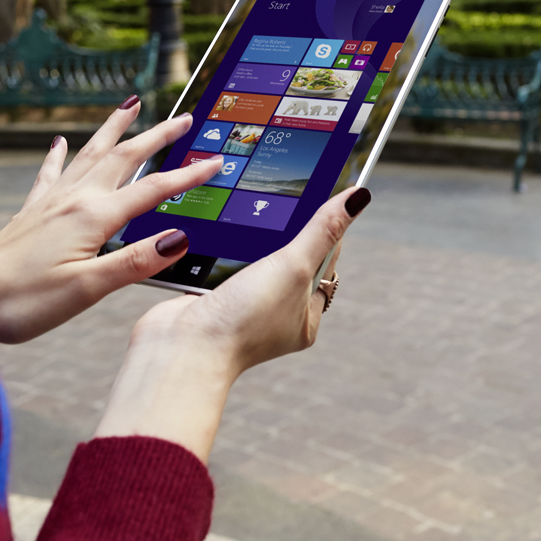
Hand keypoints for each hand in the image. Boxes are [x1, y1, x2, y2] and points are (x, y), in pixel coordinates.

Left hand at [0, 100, 223, 344]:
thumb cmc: (22, 301)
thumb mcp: (88, 288)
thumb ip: (135, 261)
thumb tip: (180, 239)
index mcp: (93, 217)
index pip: (152, 190)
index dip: (187, 176)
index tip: (216, 162)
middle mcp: (73, 200)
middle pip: (124, 158)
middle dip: (156, 136)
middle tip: (184, 117)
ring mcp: (49, 203)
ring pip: (90, 155)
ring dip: (114, 130)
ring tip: (130, 105)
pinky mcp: (30, 214)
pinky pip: (51, 174)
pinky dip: (60, 155)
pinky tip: (59, 142)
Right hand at [93, 185, 371, 461]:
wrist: (181, 348)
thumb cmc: (243, 321)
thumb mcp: (293, 266)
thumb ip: (322, 230)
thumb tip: (358, 196)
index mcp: (304, 316)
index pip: (324, 262)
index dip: (325, 228)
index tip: (322, 192)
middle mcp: (275, 314)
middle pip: (289, 258)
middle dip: (284, 231)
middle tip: (281, 194)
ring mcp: (242, 306)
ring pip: (254, 258)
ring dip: (250, 237)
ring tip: (248, 209)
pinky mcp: (211, 297)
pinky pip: (223, 262)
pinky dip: (222, 247)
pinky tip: (219, 229)